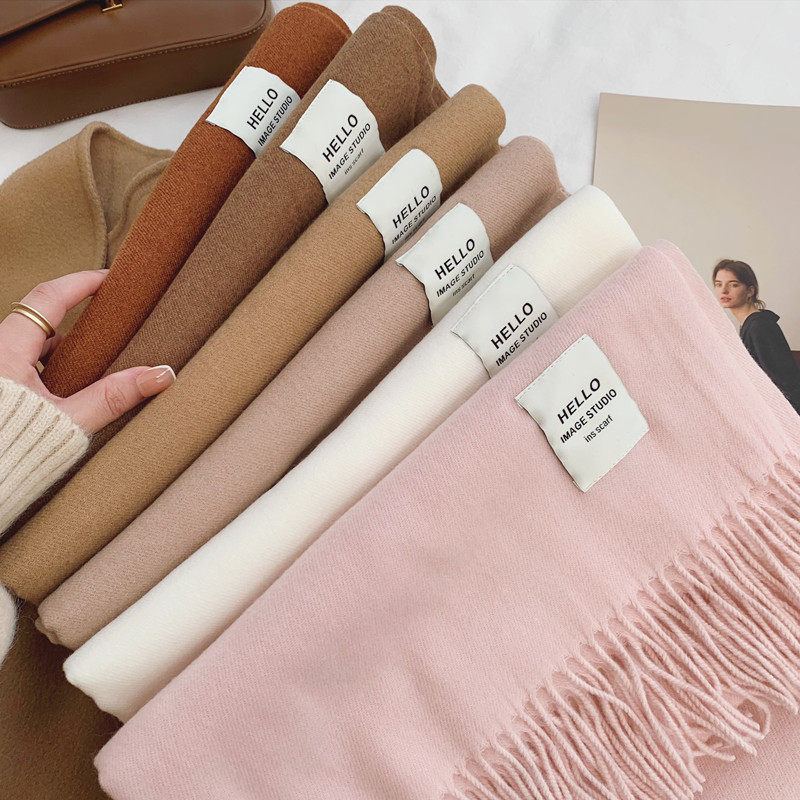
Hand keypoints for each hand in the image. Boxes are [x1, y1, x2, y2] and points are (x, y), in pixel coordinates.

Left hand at [0, 270, 174, 433]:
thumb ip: (113, 397)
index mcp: (7, 351)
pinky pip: (25, 372)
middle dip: (78, 320)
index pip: (48, 298)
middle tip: (113, 321)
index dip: (80, 282)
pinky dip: (51, 373)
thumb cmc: (9, 452)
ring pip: (32, 350)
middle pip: (41, 323)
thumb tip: (159, 375)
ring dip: (64, 351)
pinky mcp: (0, 396)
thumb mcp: (68, 421)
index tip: (110, 278)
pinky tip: (71, 391)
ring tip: (99, 361)